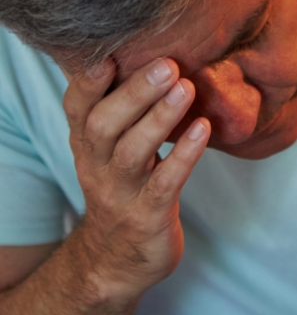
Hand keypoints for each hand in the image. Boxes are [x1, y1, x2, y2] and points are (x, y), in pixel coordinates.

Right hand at [62, 57, 209, 300]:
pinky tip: (203, 129)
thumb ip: (122, 115)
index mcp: (86, 146)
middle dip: (134, 92)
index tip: (110, 52)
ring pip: (132, 152)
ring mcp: (120, 194)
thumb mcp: (108, 154)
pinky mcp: (147, 217)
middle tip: (167, 65)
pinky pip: (164, 184)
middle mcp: (95, 167)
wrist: (116, 262)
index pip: (76, 108)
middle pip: (104, 124)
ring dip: (159, 118)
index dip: (88, 81)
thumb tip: (151, 61)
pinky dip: (184, 155)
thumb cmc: (121, 191)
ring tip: (186, 88)